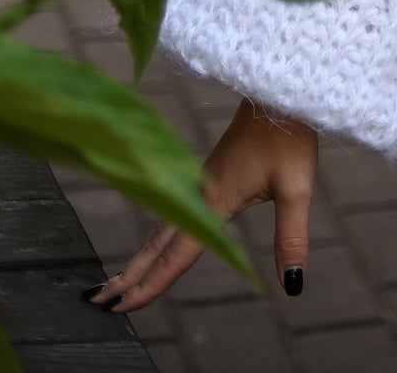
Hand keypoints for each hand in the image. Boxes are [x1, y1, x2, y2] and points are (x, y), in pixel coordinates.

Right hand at [84, 99, 317, 313]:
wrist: (279, 89)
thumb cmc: (289, 137)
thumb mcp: (296, 189)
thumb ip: (290, 238)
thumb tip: (292, 284)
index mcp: (216, 199)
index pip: (177, 253)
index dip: (151, 283)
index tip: (123, 306)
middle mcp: (200, 192)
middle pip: (157, 242)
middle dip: (130, 273)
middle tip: (99, 300)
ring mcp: (201, 181)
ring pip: (162, 226)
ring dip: (140, 255)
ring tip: (117, 280)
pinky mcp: (208, 172)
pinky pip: (173, 209)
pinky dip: (157, 234)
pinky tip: (156, 241)